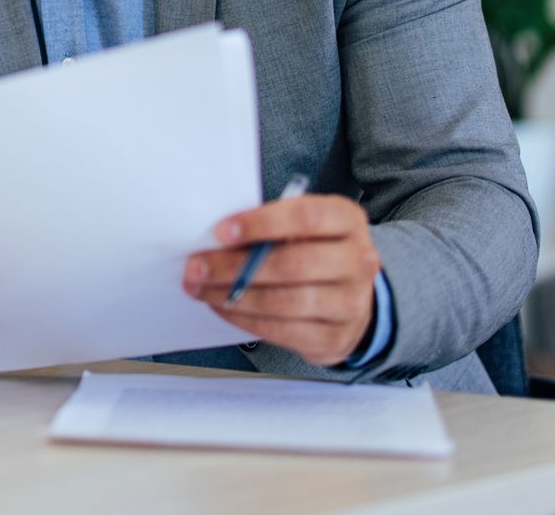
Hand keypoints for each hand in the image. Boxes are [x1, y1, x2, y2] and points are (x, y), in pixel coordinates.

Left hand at [181, 194, 381, 367]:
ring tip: (201, 288)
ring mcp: (351, 303)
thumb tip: (218, 239)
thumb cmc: (316, 251)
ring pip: (284, 301)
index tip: (222, 232)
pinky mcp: (334, 337)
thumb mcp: (303, 227)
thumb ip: (270, 227)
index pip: (306, 217)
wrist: (352, 299)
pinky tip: (222, 306)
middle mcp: (357, 261)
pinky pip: (282, 330)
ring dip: (233, 296)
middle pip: (292, 264)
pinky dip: (244, 319)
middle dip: (235, 266)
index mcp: (347, 221)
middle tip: (197, 266)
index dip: (261, 223)